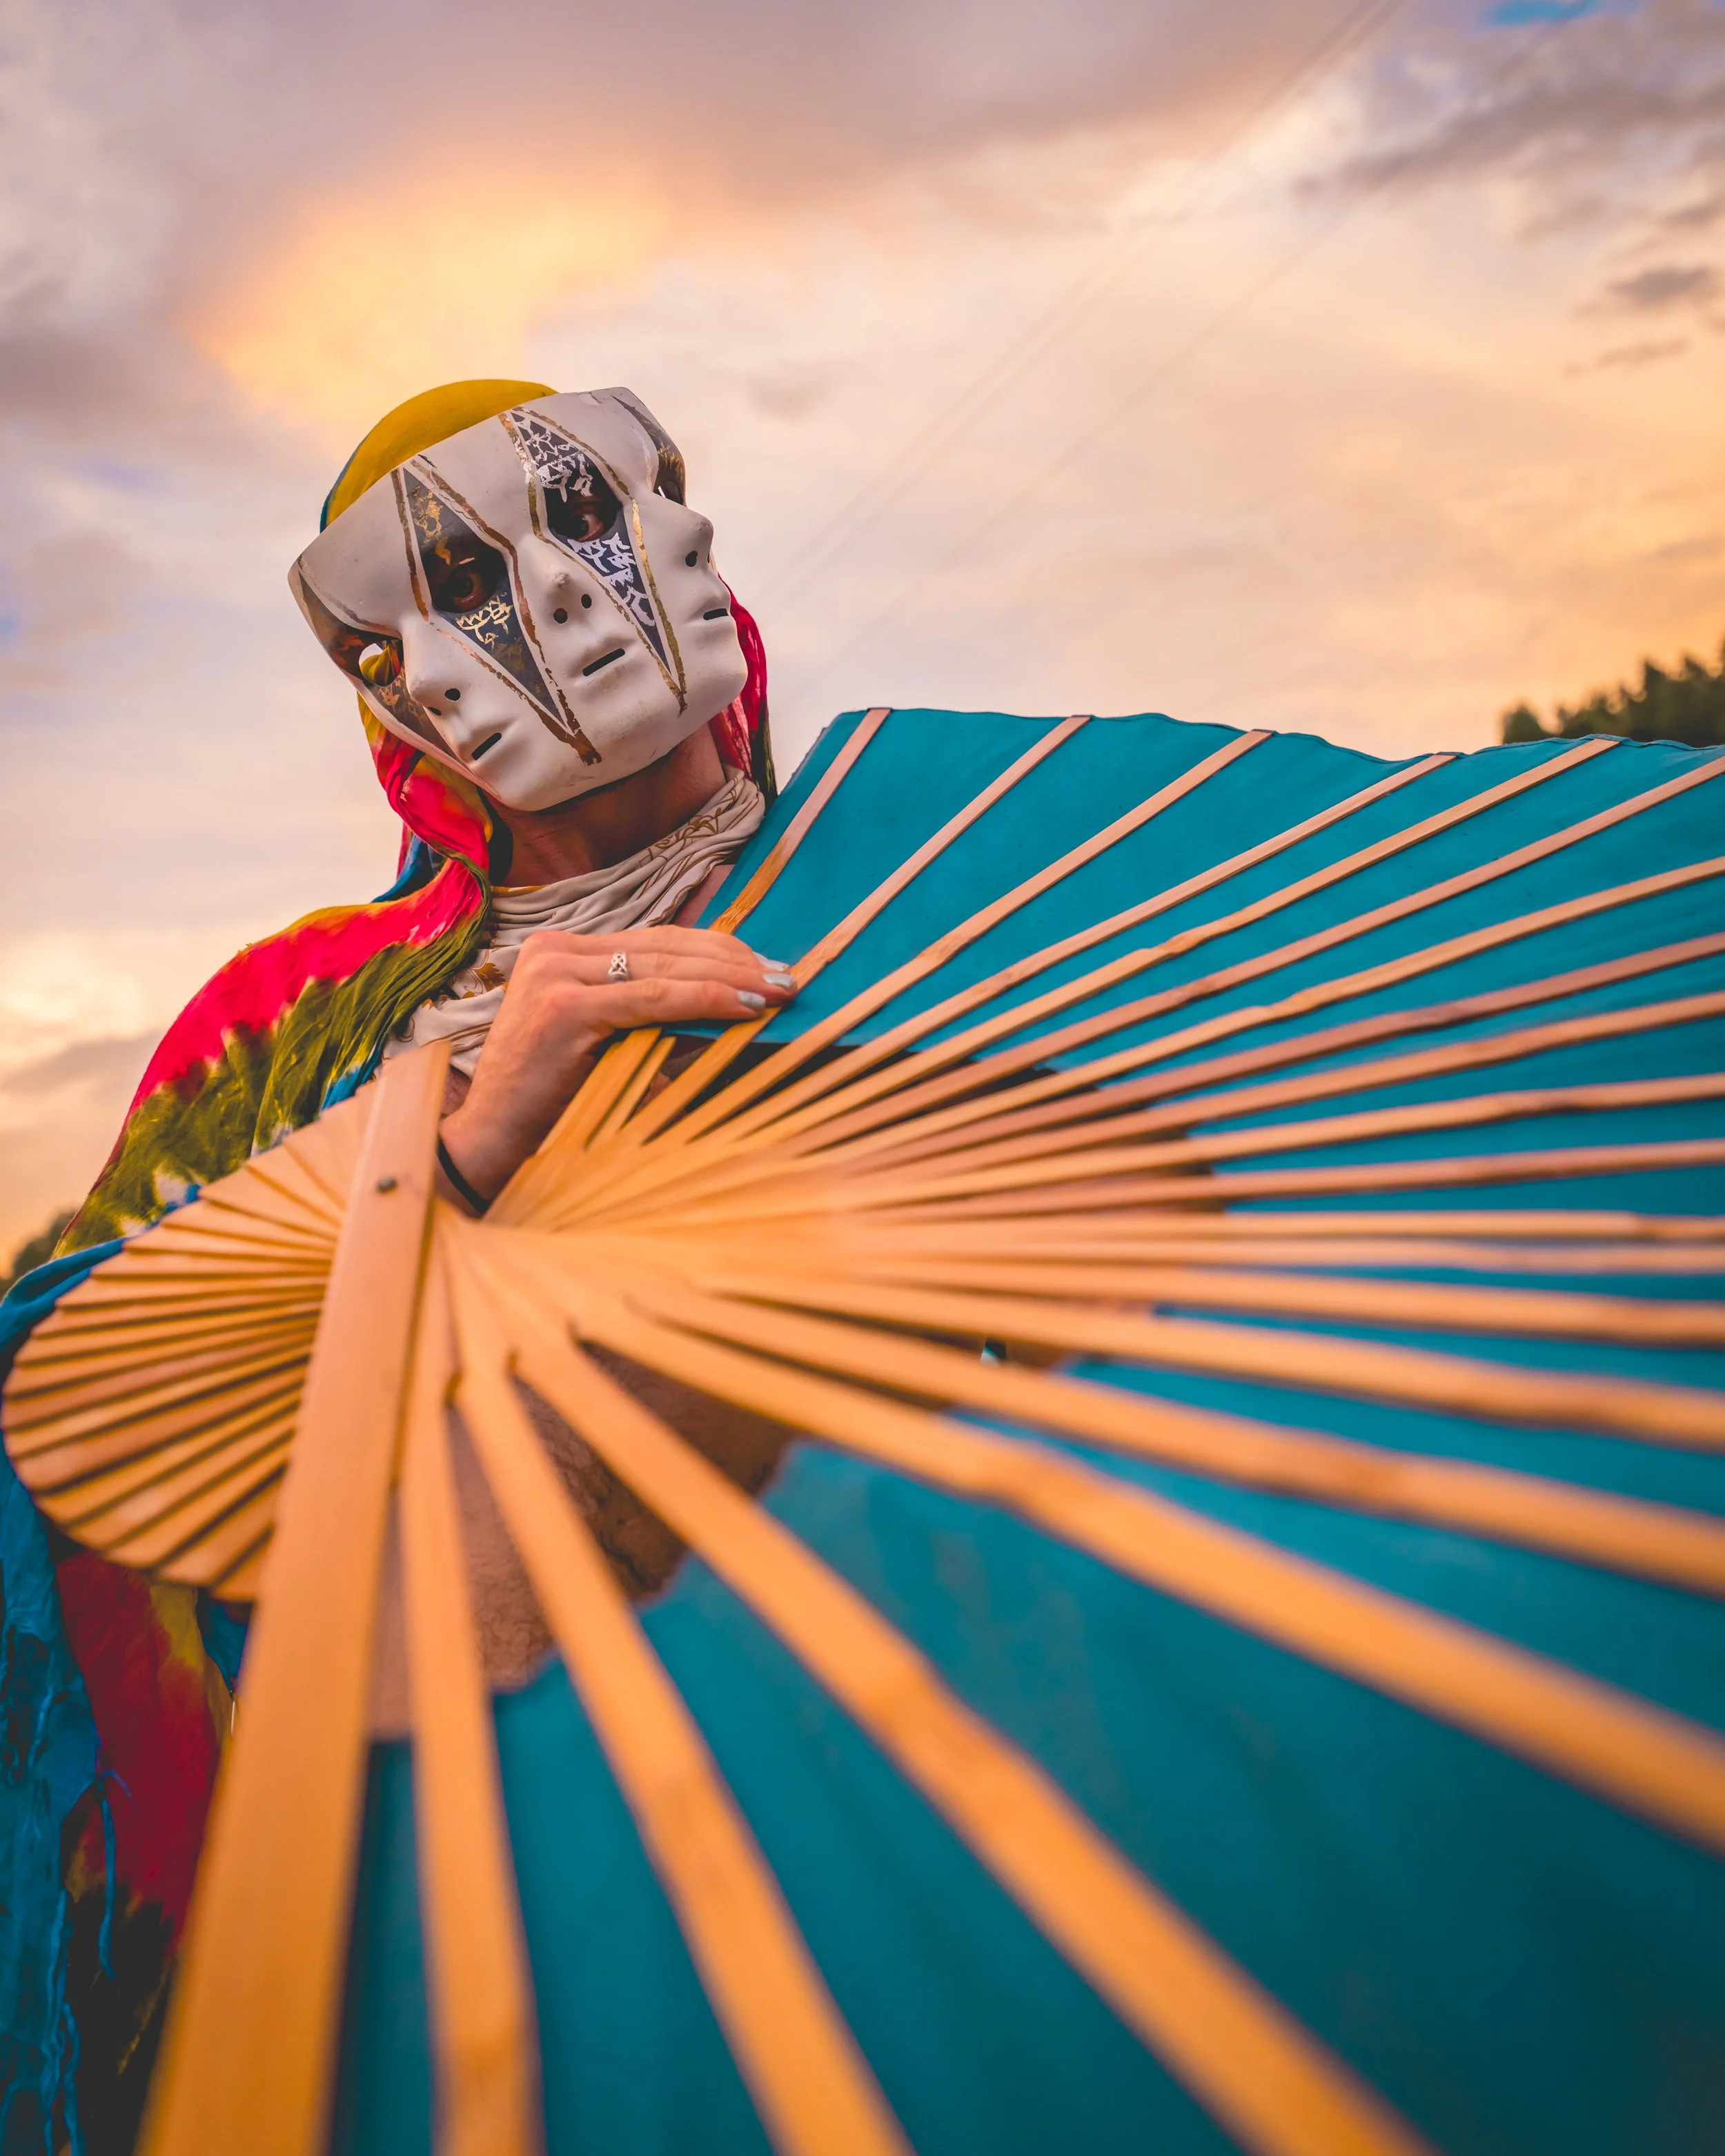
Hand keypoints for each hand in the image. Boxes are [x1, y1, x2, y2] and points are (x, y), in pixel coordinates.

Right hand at [436, 927, 795, 1207]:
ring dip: (730, 978)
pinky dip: (705, 1001)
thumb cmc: (553, 1101)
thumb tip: (734, 1005)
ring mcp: (555, 973)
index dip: (716, 949)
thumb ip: (656, 1016)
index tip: (764, 965)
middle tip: (786, 976)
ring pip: (664, 967)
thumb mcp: (607, 1042)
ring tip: (777, 990)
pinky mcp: (563, 1007)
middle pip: (665, 947)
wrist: (492, 1142)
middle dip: (733, 960)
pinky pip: (652, 999)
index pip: (655, 940)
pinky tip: (744, 1007)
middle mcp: (554, 950)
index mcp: (560, 950)